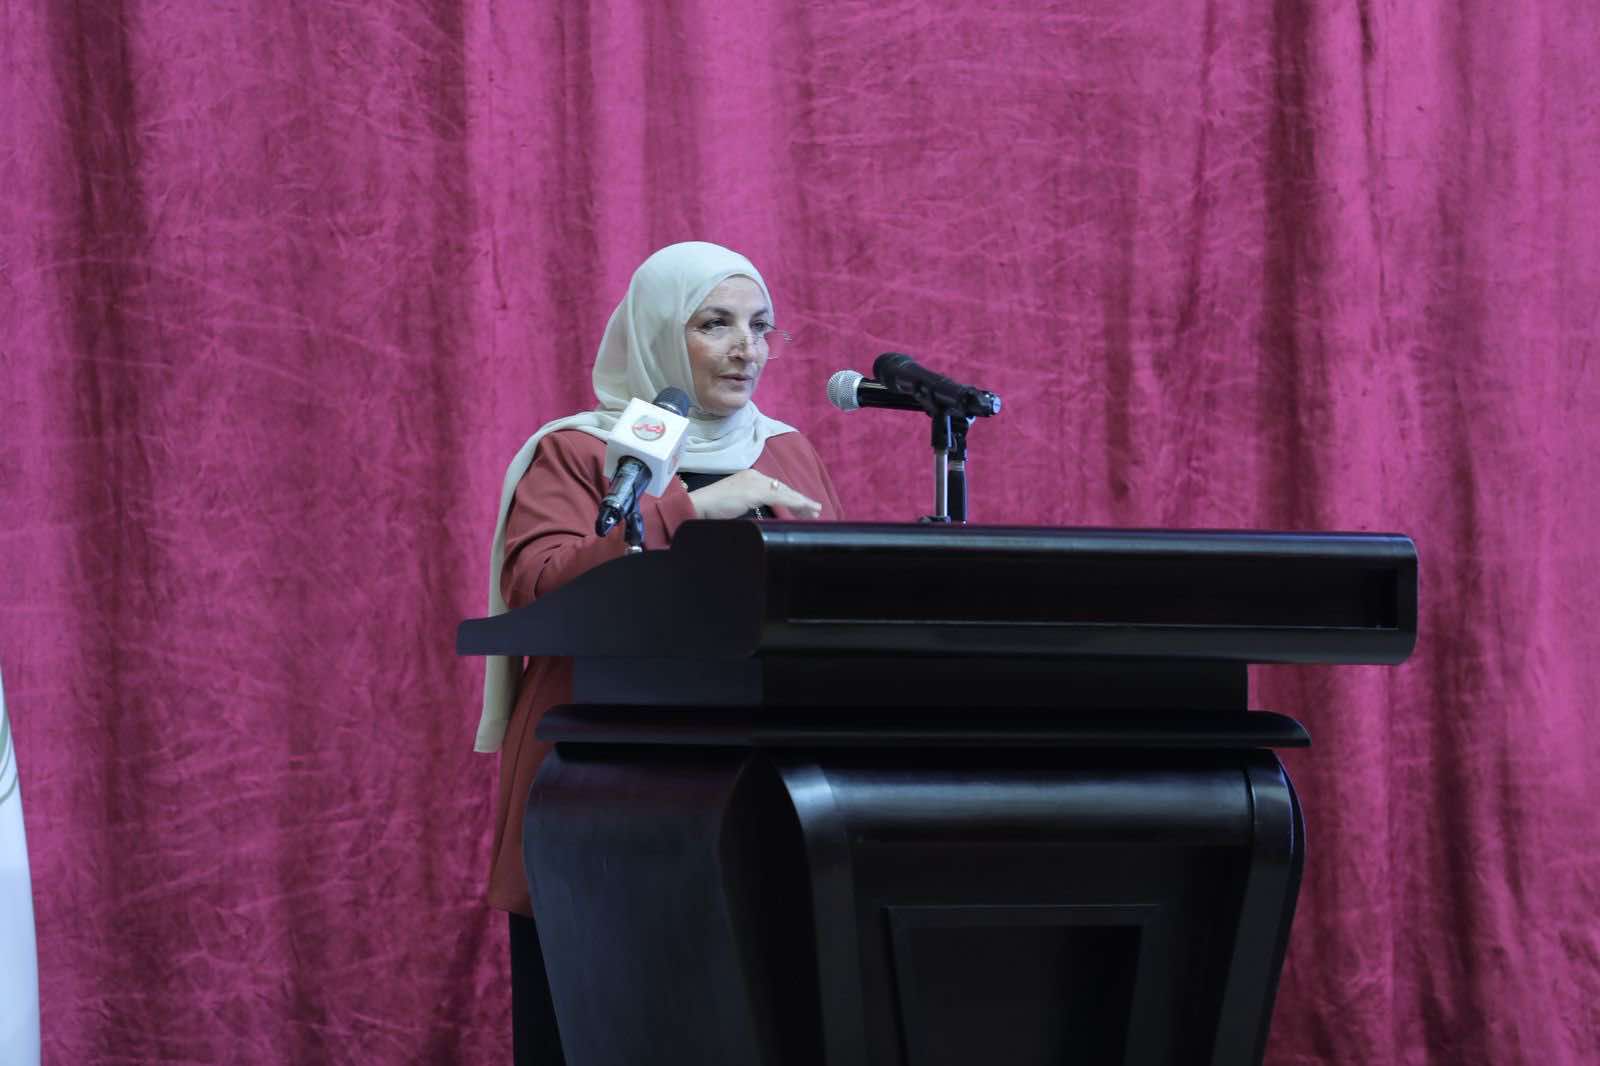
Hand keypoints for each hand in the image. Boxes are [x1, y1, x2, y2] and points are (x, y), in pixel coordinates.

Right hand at [688, 469, 822, 519]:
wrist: (699, 505)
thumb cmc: (712, 508)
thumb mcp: (735, 503)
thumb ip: (749, 502)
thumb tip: (762, 510)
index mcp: (749, 477)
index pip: (775, 487)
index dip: (790, 497)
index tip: (802, 506)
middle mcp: (754, 476)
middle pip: (782, 488)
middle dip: (800, 500)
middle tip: (816, 509)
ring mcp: (755, 482)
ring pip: (784, 492)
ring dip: (801, 502)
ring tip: (815, 510)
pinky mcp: (755, 491)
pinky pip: (780, 497)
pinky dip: (794, 503)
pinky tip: (804, 509)